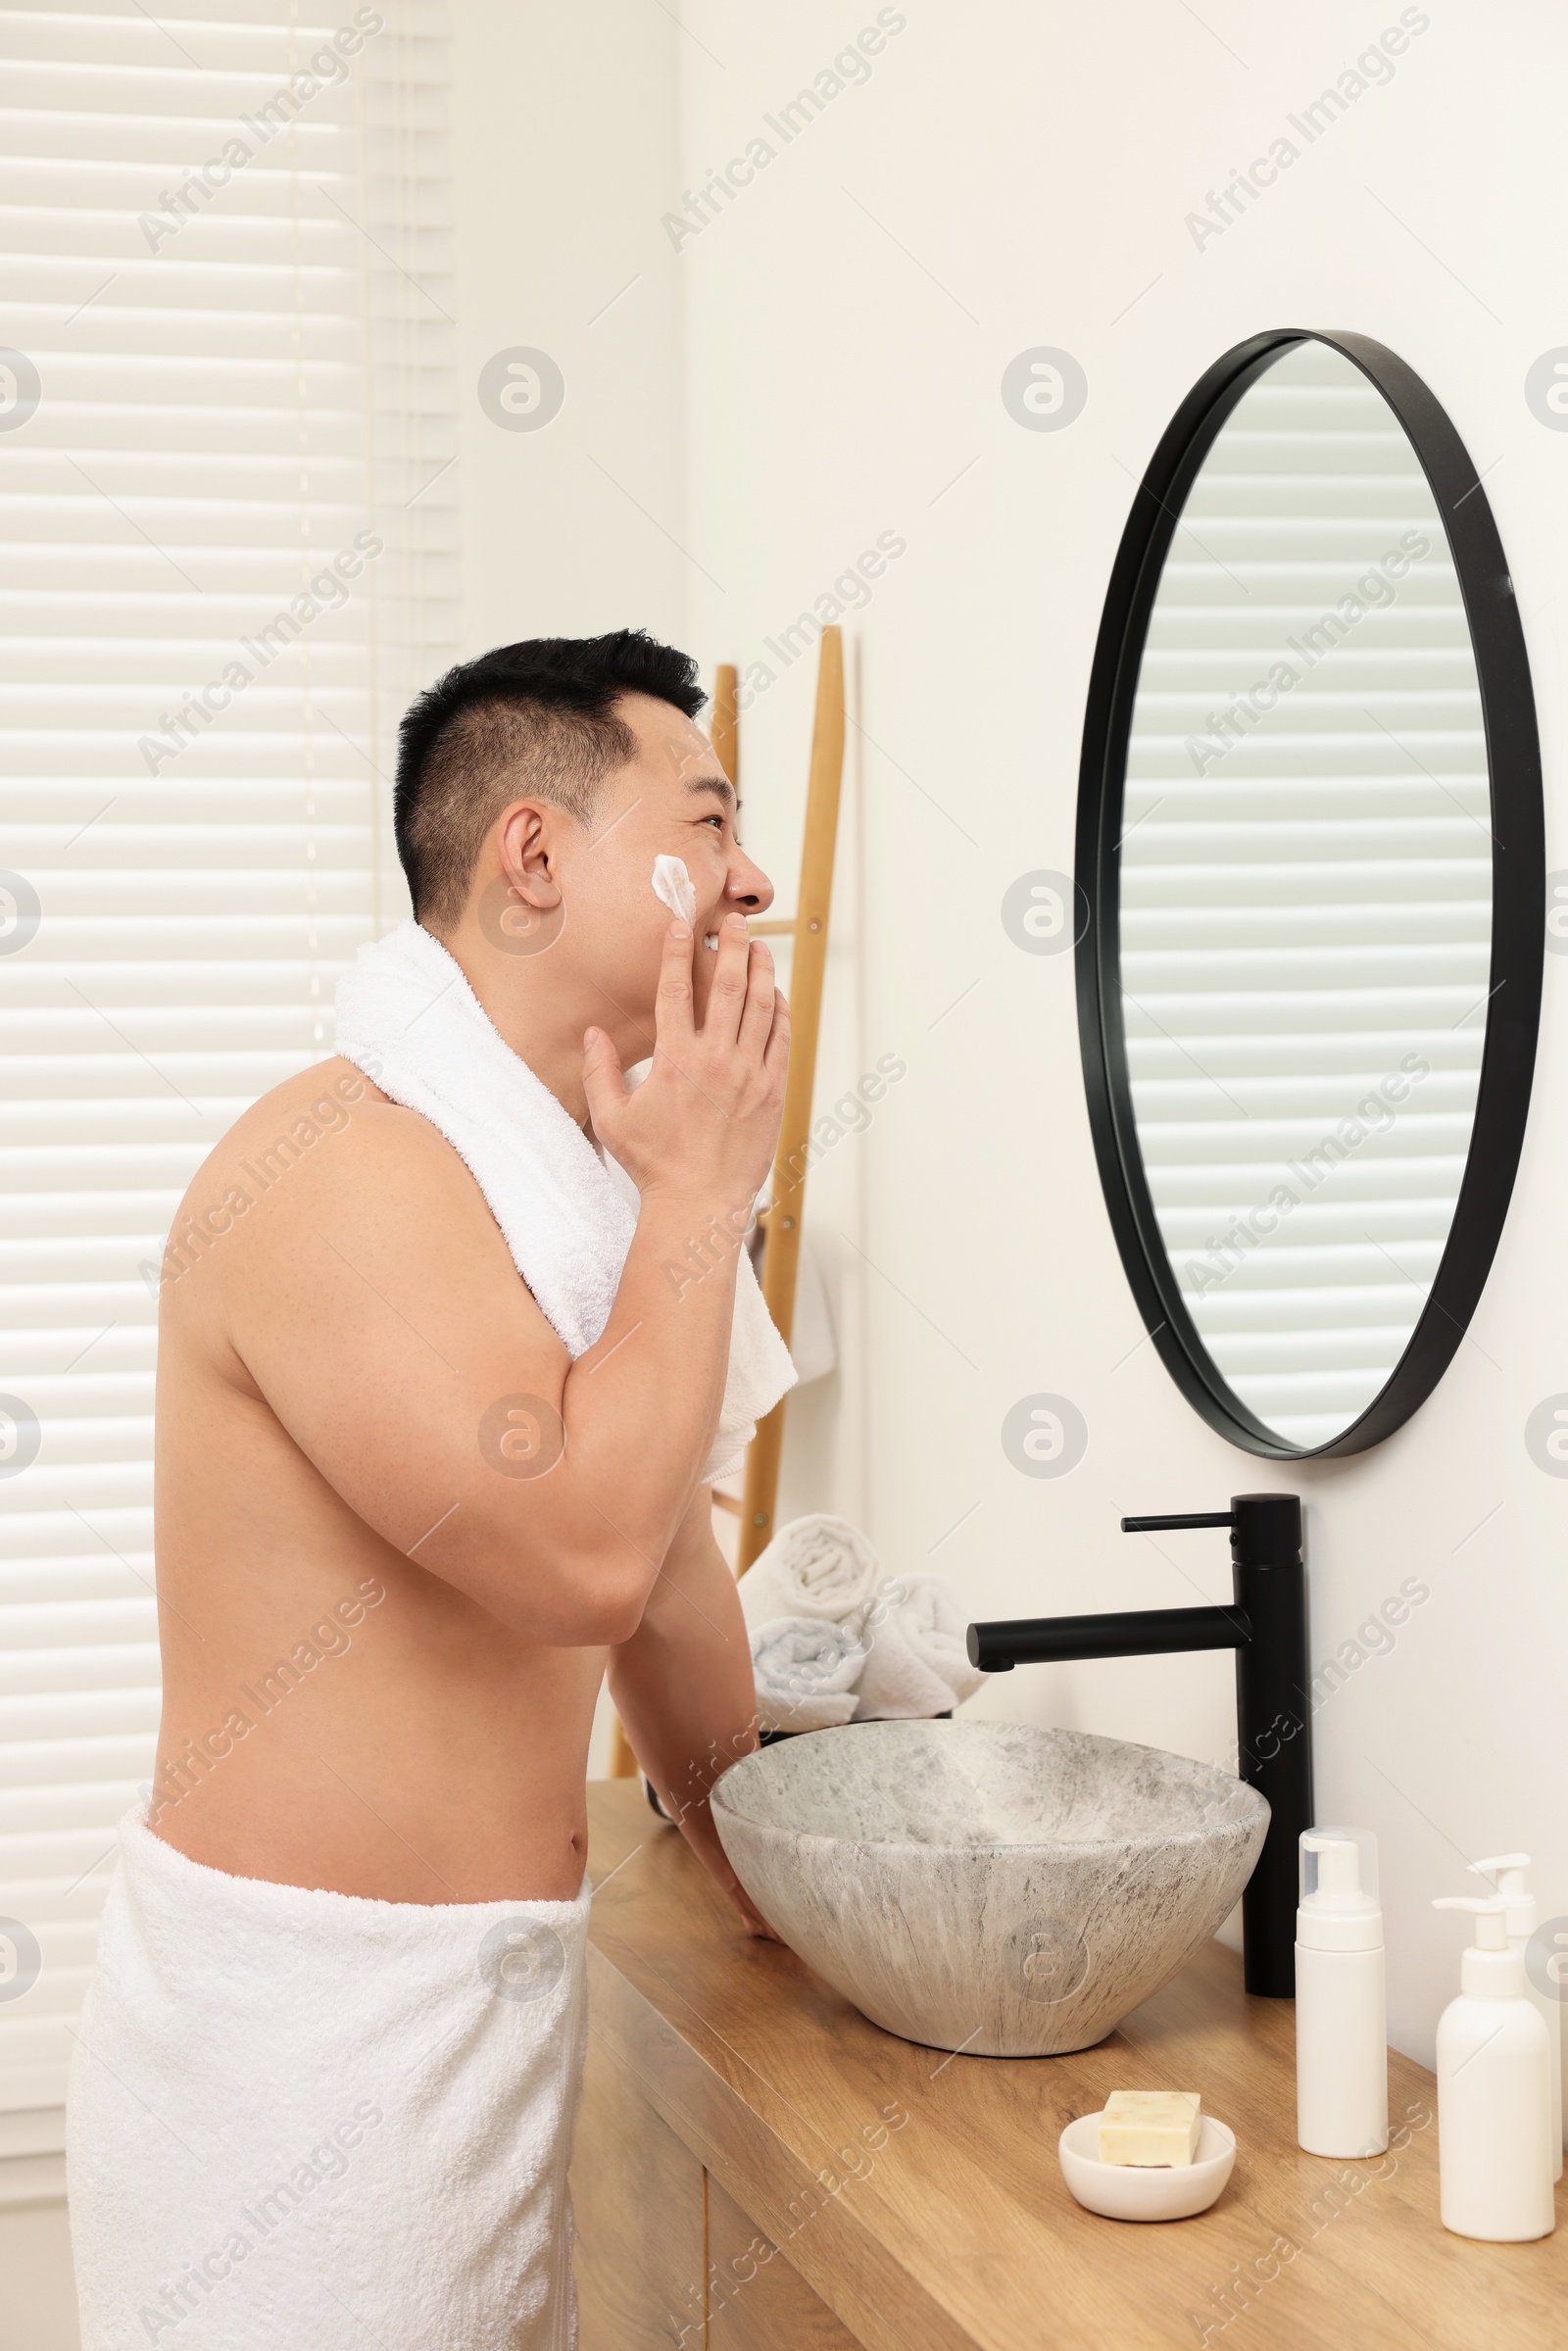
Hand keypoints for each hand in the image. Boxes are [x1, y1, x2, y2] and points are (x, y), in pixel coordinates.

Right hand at [583, 912, 788, 1211]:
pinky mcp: (772, 1092)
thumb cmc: (653, 1164)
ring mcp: (749, 1076)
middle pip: (729, 987)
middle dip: (734, 947)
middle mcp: (716, 1061)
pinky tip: (775, 995)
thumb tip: (593, 1034)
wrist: (699, 1204)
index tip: (683, 925)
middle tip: (736, 922)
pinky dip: (779, 1013)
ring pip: (762, 1008)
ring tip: (760, 947)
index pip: (676, 991)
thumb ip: (600, 1072)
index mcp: (675, 1061)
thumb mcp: (613, 1119)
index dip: (678, 953)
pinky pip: (780, 1041)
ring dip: (762, 972)